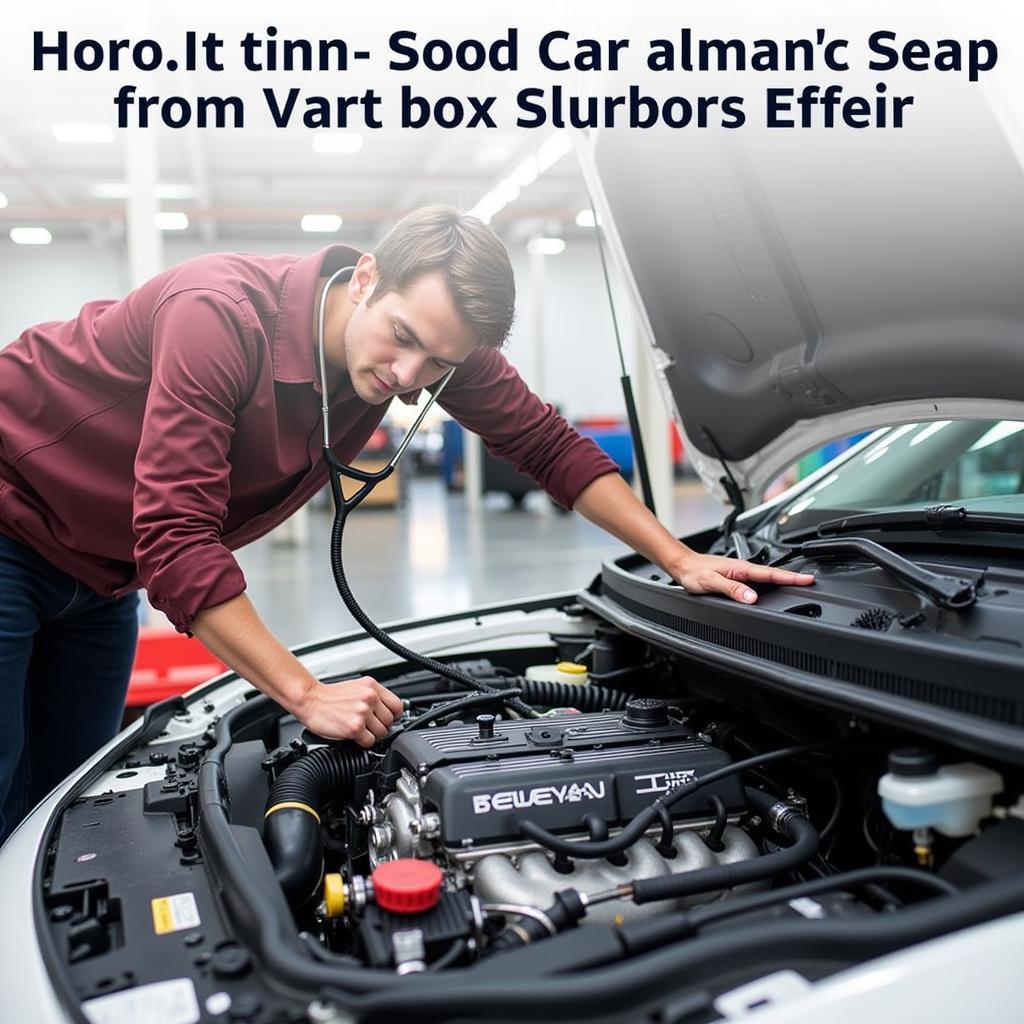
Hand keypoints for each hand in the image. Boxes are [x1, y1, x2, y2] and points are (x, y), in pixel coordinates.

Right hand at [294, 676, 404, 746]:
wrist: (309, 700)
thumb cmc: (330, 696)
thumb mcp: (357, 687)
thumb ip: (375, 697)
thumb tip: (392, 711)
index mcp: (372, 687)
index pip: (398, 706)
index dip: (393, 716)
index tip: (386, 719)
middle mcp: (369, 697)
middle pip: (390, 721)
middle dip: (381, 726)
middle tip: (368, 726)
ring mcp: (362, 712)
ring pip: (382, 733)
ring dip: (372, 735)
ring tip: (360, 730)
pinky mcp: (355, 727)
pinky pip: (370, 742)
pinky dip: (363, 742)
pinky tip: (354, 735)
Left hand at [668, 552, 813, 604]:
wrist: (683, 566)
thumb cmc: (694, 573)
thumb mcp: (711, 583)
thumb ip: (731, 590)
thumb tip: (751, 598)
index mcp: (740, 569)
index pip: (771, 574)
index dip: (791, 578)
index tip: (808, 579)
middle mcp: (742, 569)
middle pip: (773, 575)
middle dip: (793, 578)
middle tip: (811, 582)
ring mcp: (740, 573)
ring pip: (766, 578)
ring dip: (782, 581)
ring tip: (798, 585)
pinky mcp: (736, 577)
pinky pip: (757, 581)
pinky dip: (769, 583)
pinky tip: (773, 588)